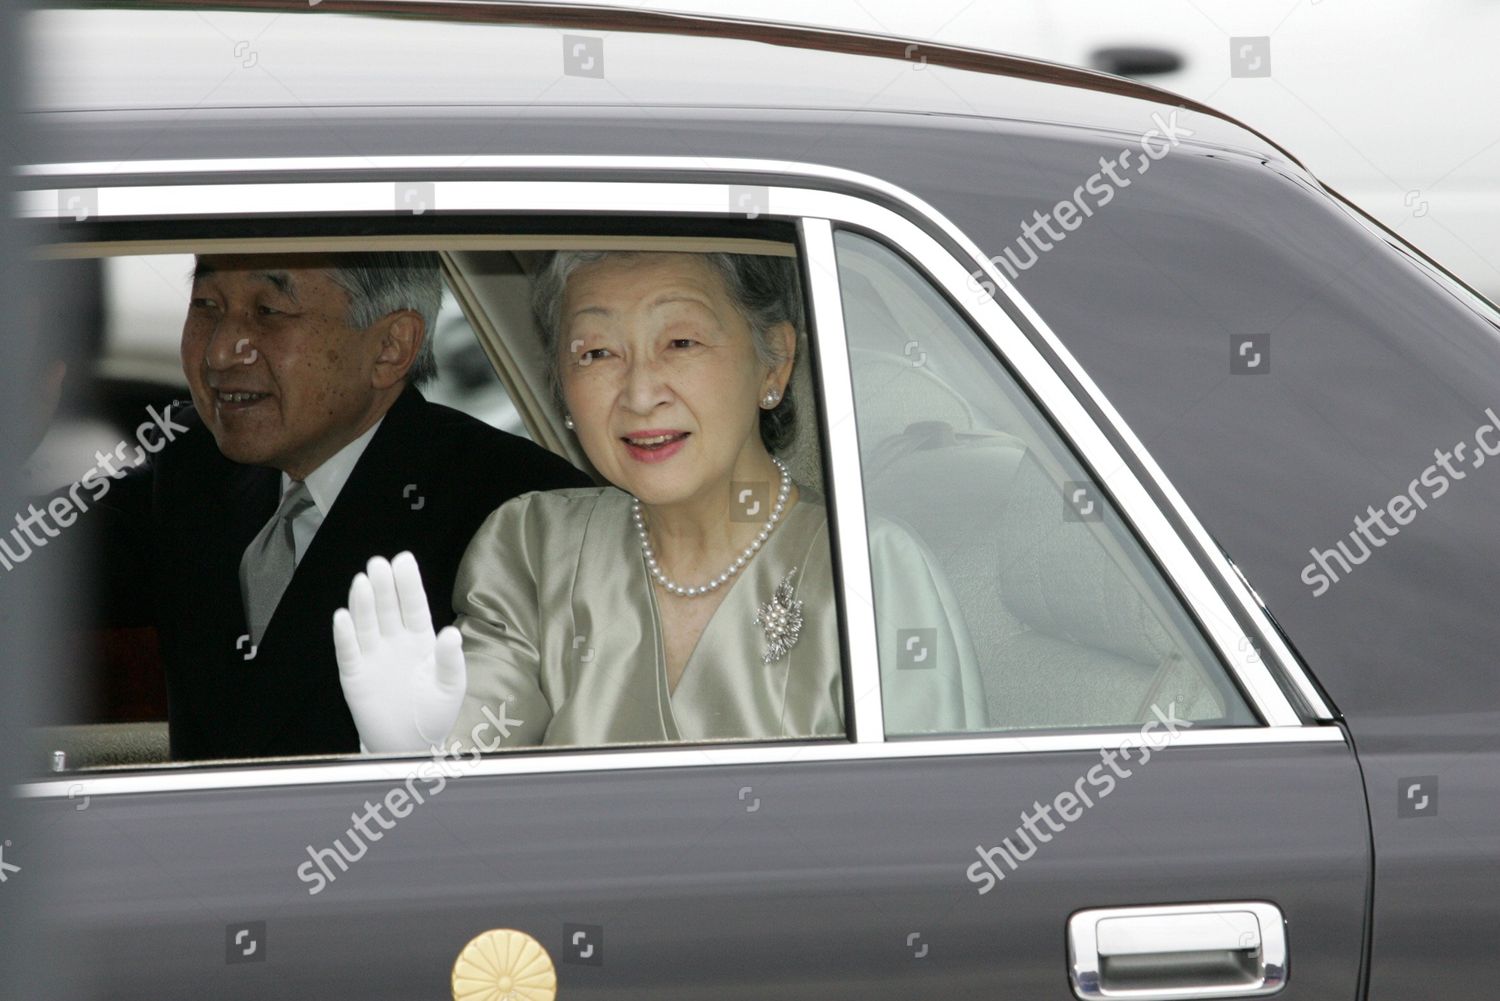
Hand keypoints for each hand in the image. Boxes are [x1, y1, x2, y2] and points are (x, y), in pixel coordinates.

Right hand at [333, 551, 465, 752]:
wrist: (409, 745)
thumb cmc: (434, 712)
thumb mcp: (450, 686)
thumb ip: (450, 660)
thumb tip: (451, 633)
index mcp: (421, 640)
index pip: (414, 606)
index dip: (408, 584)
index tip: (403, 560)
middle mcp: (395, 642)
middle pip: (388, 609)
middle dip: (384, 586)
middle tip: (379, 564)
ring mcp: (373, 657)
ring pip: (367, 624)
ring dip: (364, 604)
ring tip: (362, 581)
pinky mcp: (355, 676)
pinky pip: (349, 652)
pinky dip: (345, 636)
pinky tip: (342, 617)